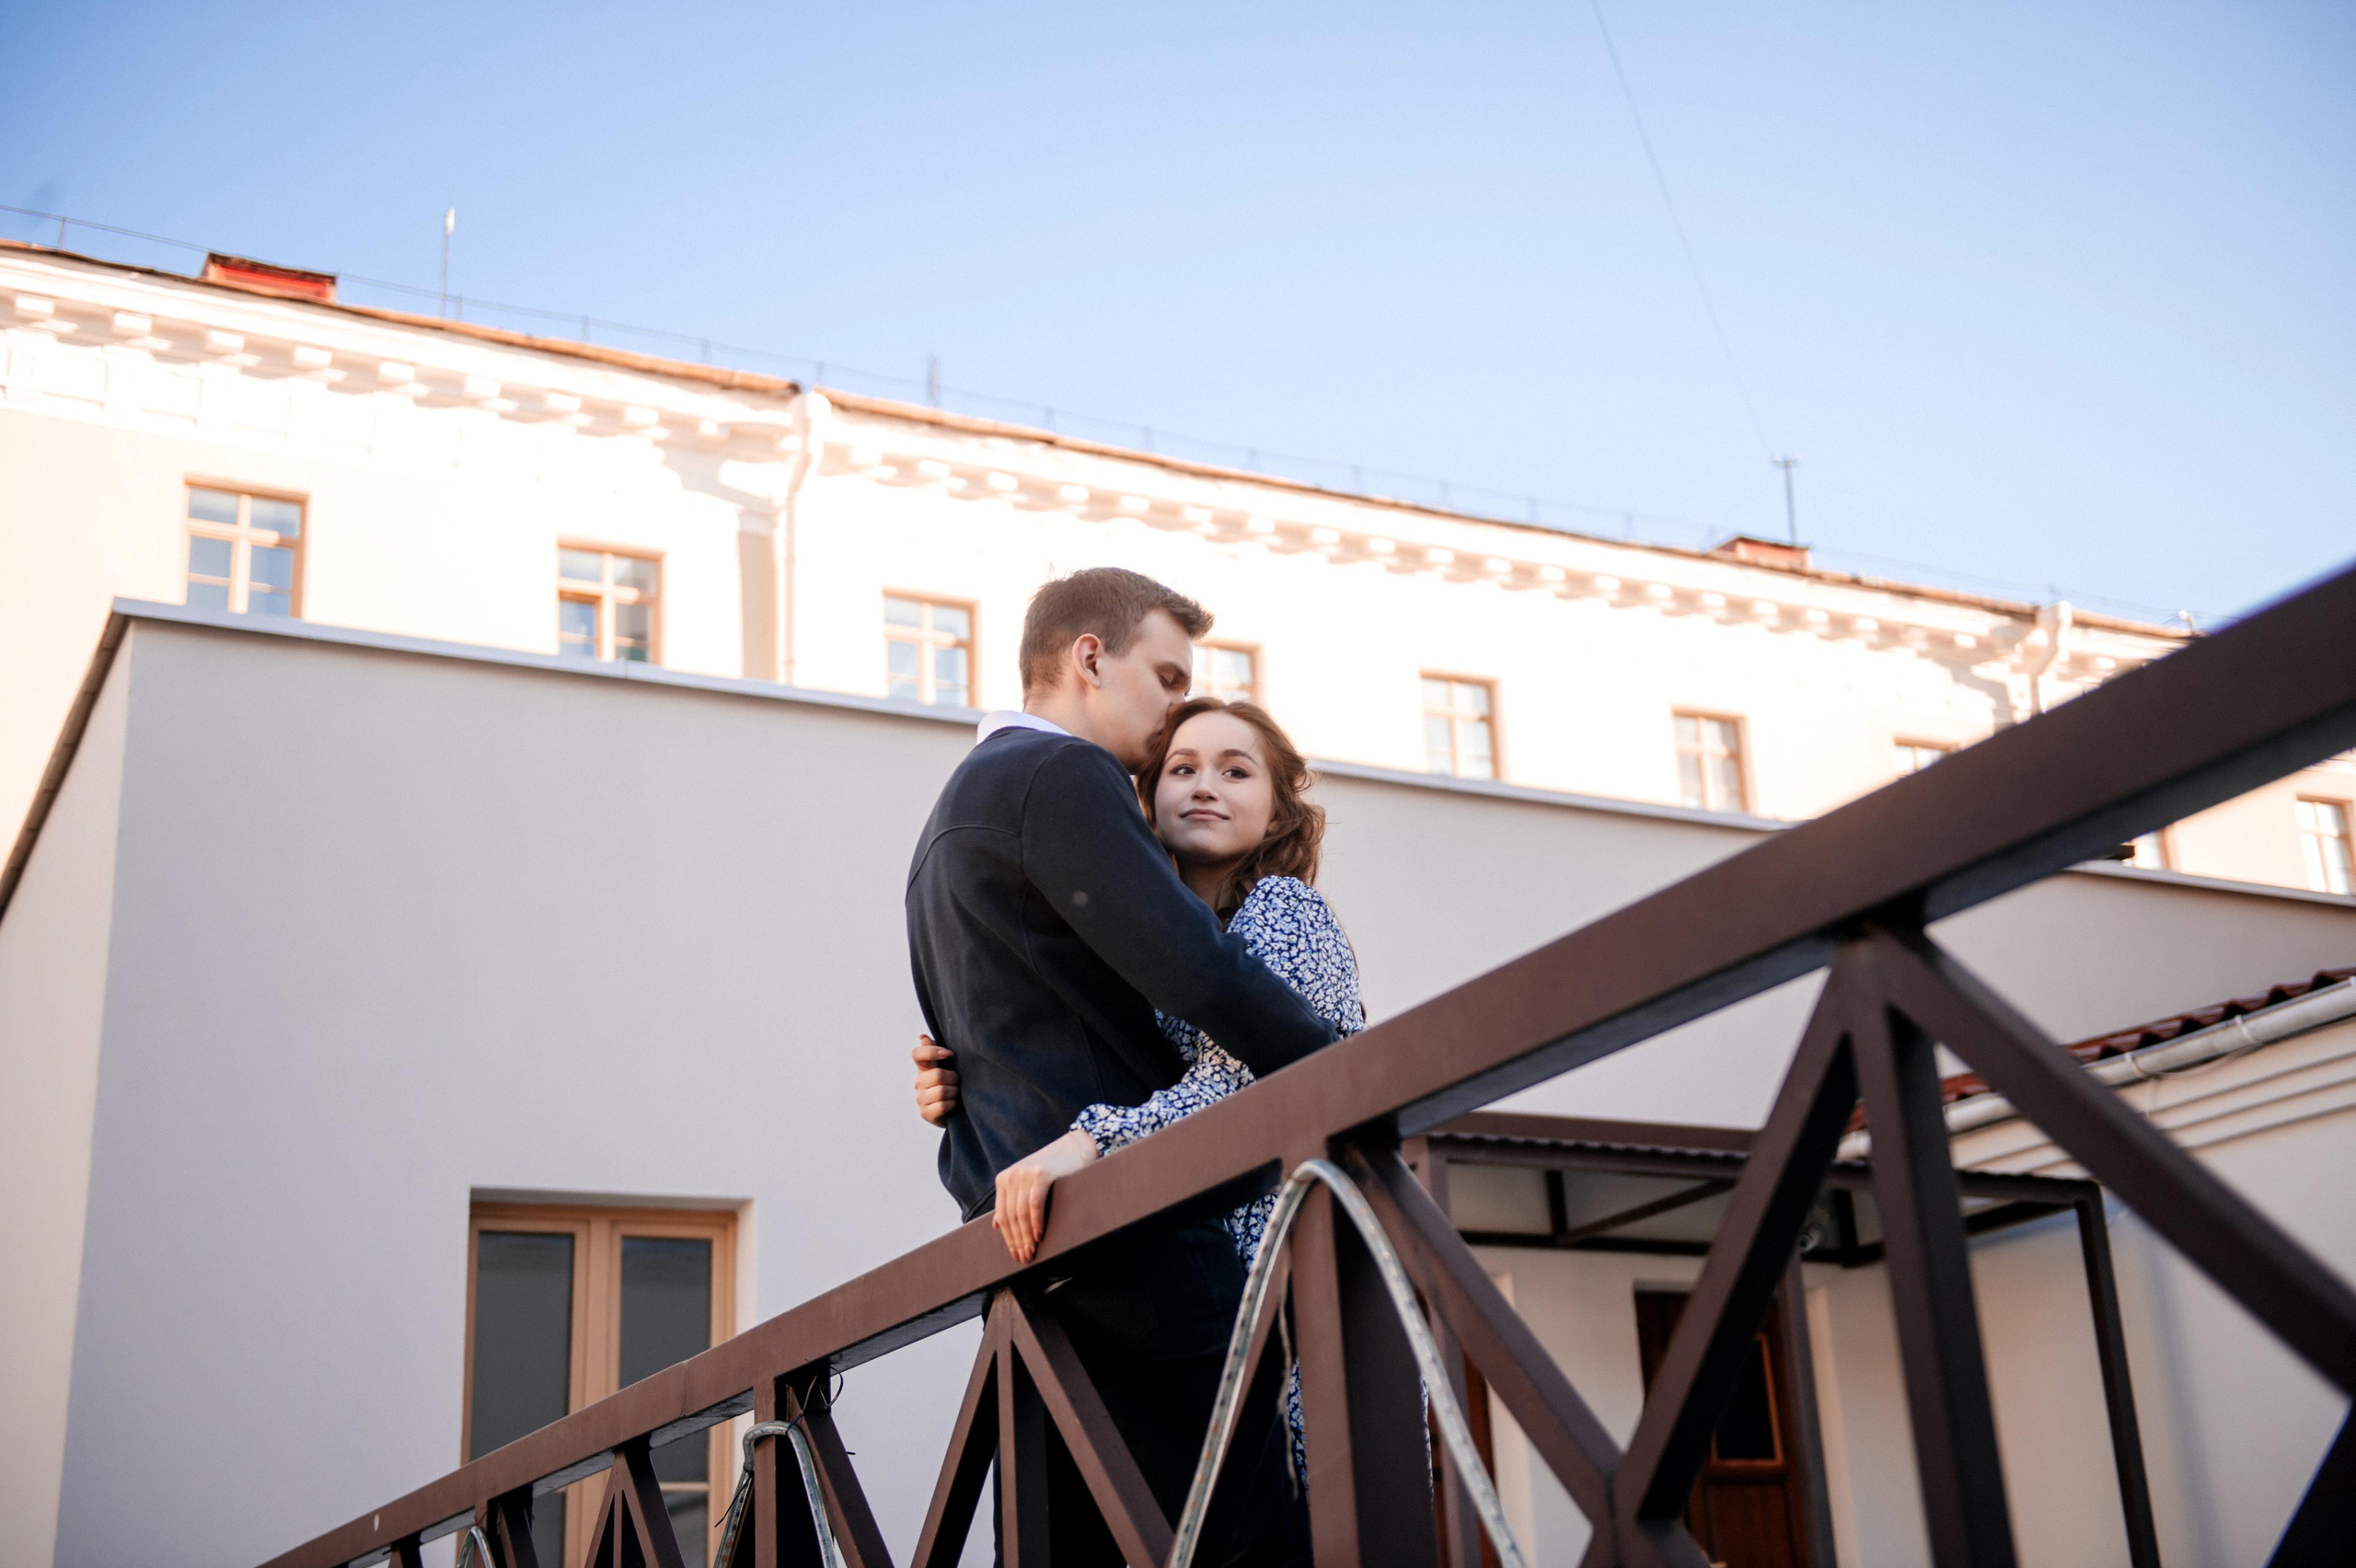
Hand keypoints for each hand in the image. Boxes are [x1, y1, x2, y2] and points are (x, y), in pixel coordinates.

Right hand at [913, 1036, 959, 1124]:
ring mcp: (920, 1098)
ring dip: (954, 1092)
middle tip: (957, 1082)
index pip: (917, 1054)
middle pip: (937, 1075)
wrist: (953, 1111)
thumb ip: (936, 1051)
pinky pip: (942, 1106)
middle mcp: (919, 1082)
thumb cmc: (951, 1085)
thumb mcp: (946, 1066)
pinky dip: (952, 1105)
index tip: (950, 1054)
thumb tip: (922, 1036)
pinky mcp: (925, 1113)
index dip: (932, 1051)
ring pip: (941, 1091)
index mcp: (923, 1068)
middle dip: (953, 1079)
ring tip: (955, 1094)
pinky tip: (953, 1104)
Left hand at [993, 1130, 1099, 1263]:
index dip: (1008, 1238)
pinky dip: (1036, 1223)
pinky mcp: (1042, 1174)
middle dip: (1017, 1241)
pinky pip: (1035, 1205)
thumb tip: (995, 1226)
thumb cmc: (1050, 1171)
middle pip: (1011, 1217)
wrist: (1073, 1148)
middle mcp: (1011, 1176)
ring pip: (1021, 1214)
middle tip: (1024, 1257)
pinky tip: (1039, 1235)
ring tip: (1031, 1251)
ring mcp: (1025, 1174)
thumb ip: (1010, 1202)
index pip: (1003, 1216)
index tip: (1015, 1254)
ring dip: (1026, 1236)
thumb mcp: (1025, 1185)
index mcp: (1003, 1180)